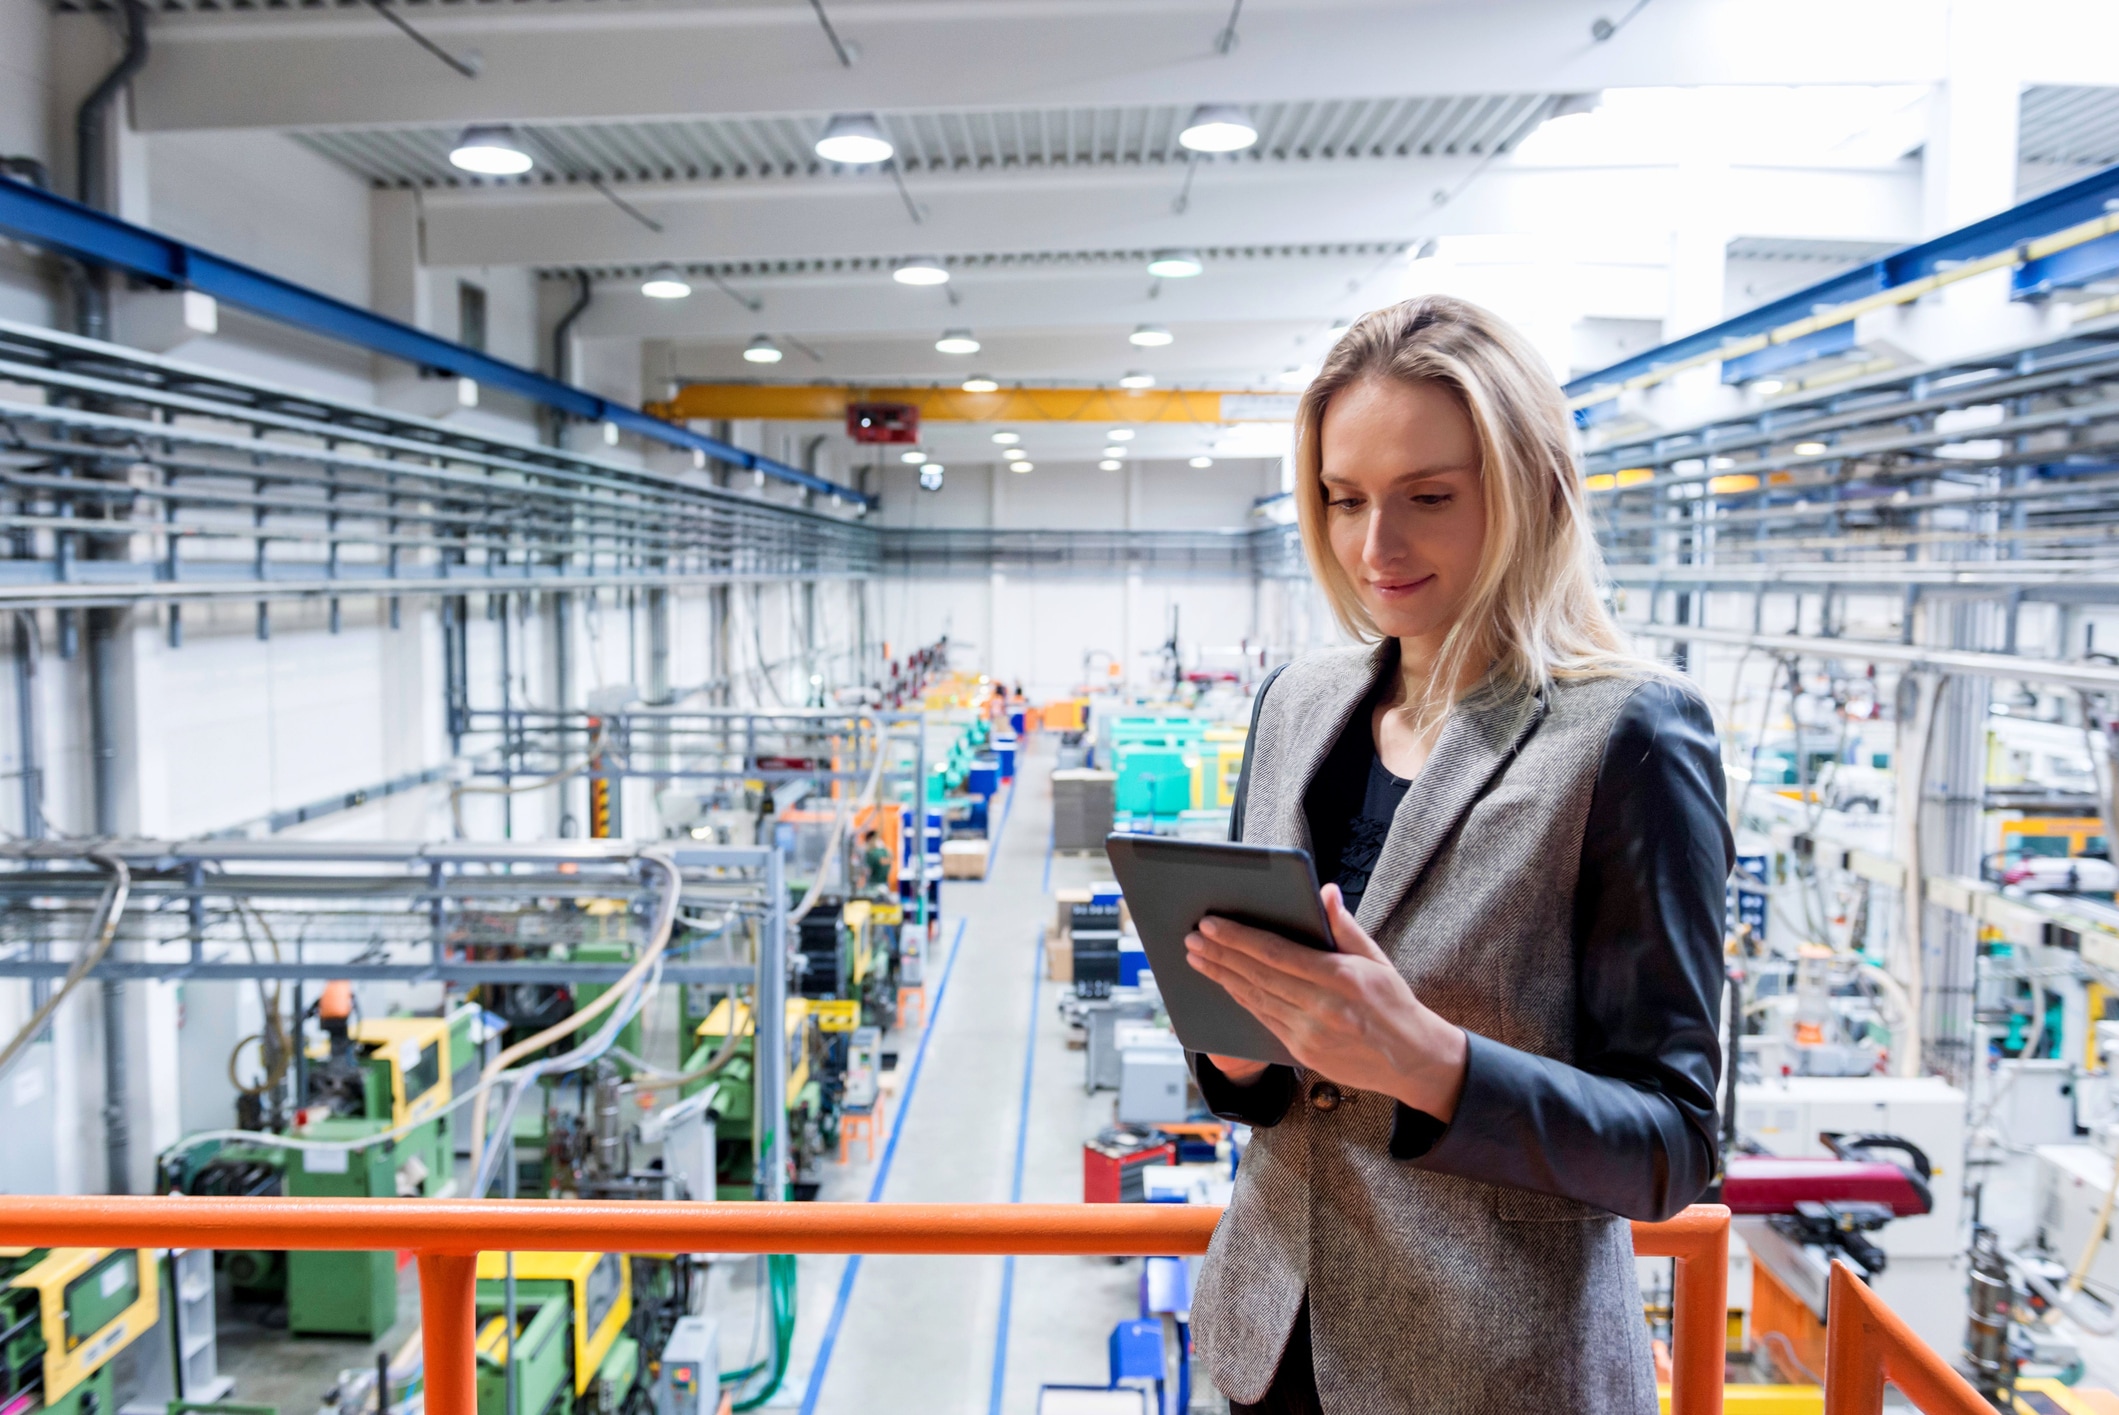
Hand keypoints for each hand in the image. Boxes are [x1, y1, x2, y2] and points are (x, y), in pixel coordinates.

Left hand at [1183, 884, 1468, 1120]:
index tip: (1211, 923)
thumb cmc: (1394, 1002)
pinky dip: (1240, 999)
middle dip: (1219, 954)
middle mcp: (1323, 1008)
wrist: (1413, 1062)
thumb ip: (1345, 927)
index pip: (1277, 953)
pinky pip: (1263, 1020)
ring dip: (1221, 976)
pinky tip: (1224, 983)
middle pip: (1258, 976)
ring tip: (1196, 957)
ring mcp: (1310, 1034)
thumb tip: (1324, 892)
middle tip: (1191, 937)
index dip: (1239, 938)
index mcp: (1342, 978)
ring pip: (1254, 999)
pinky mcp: (1303, 1052)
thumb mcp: (1378, 959)